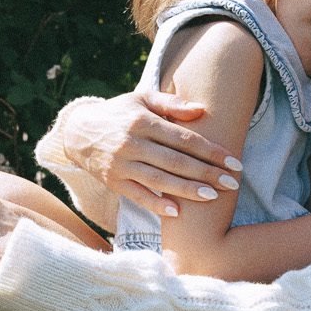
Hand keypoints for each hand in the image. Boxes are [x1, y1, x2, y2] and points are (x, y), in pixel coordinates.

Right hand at [58, 90, 241, 216]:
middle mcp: (132, 143)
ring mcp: (121, 165)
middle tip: (232, 183)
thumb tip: (202, 110)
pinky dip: (156, 204)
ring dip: (187, 189)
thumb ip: (172, 104)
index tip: (233, 161)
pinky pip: (137, 195)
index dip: (210, 150)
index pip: (183, 138)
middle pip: (175, 161)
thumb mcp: (142, 99)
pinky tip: (177, 211)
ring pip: (159, 180)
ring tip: (212, 196)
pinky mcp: (113, 182)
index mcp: (143, 121)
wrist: (77, 132)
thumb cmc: (119, 113)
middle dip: (206, 173)